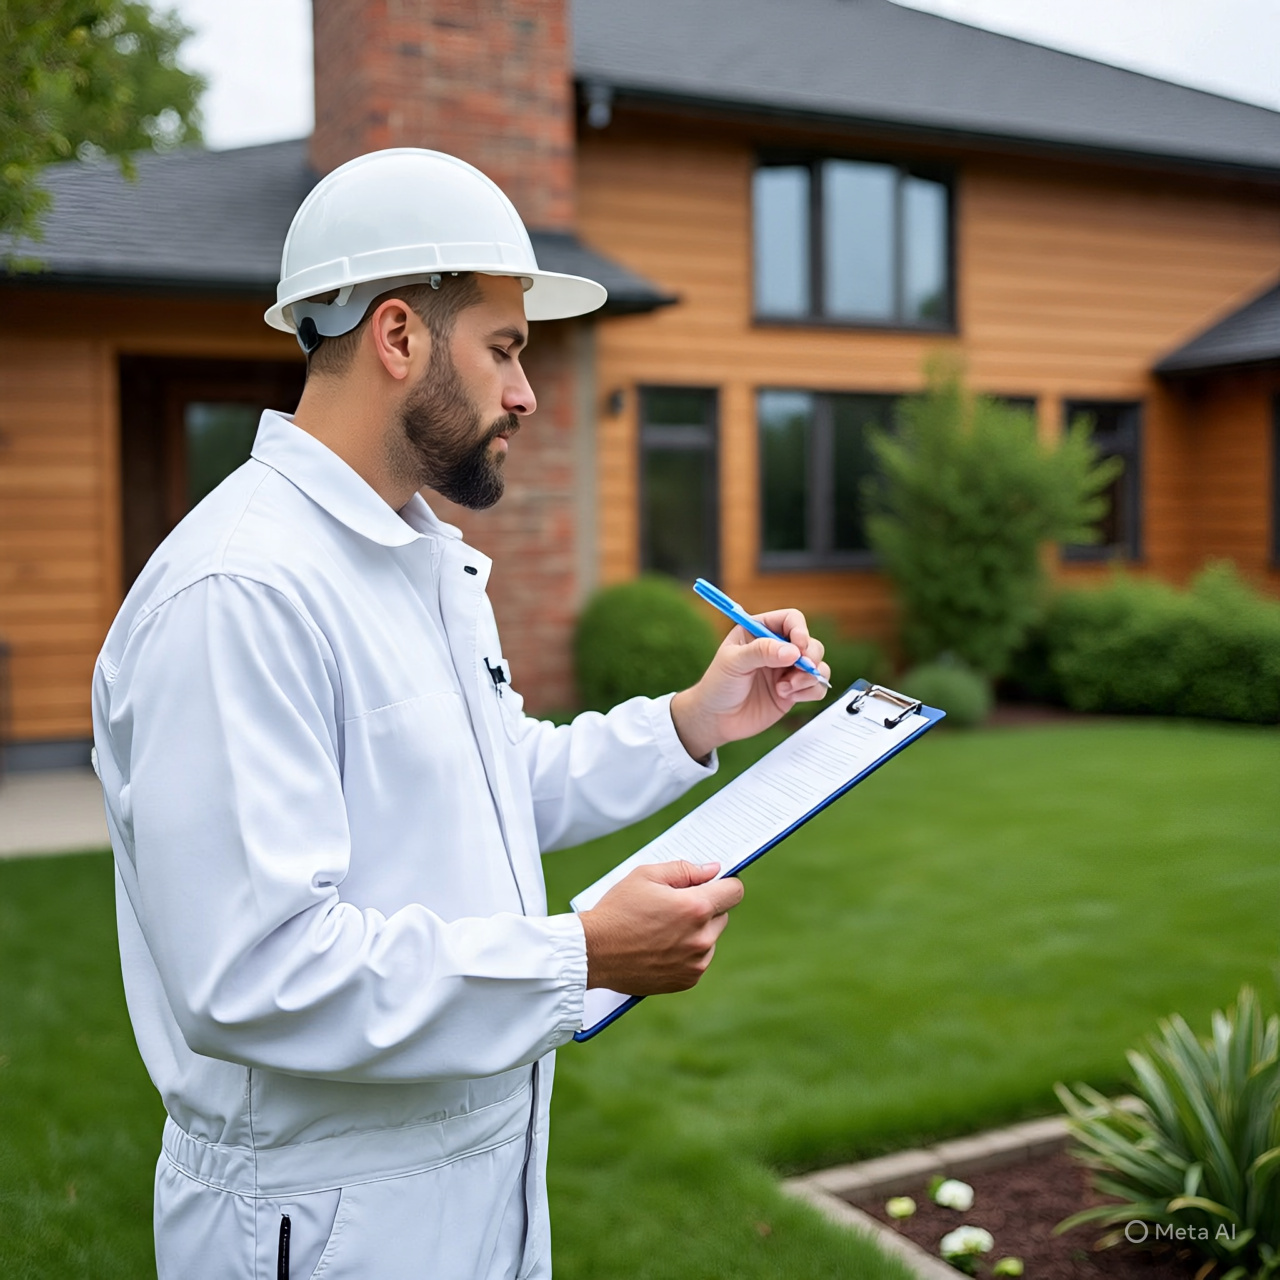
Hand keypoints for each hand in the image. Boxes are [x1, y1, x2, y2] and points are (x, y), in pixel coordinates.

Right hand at [579, 860, 744, 993]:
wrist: (594, 953)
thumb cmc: (618, 910)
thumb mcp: (646, 876)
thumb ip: (685, 870)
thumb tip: (713, 870)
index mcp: (695, 907)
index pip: (735, 891)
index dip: (725, 883)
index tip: (712, 884)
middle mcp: (702, 938)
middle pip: (723, 915)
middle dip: (705, 907)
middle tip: (674, 907)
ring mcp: (696, 962)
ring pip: (711, 938)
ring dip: (697, 931)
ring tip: (662, 929)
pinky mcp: (688, 980)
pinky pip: (699, 959)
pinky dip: (687, 952)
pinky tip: (661, 947)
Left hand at [670, 608, 829, 760]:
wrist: (716, 720)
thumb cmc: (718, 686)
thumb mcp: (733, 662)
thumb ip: (761, 652)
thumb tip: (793, 651)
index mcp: (760, 631)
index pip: (791, 619)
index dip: (799, 630)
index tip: (799, 647)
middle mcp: (777, 648)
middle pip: (810, 642)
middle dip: (810, 656)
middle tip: (800, 669)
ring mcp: (786, 670)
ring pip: (818, 664)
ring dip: (808, 677)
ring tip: (785, 689)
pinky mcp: (793, 691)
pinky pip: (817, 686)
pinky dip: (810, 691)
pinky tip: (787, 697)